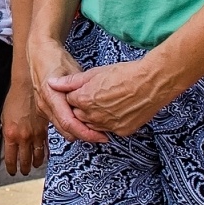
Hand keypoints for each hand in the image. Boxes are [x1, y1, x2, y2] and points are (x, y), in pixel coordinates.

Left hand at [0, 82, 48, 174]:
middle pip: (24, 160)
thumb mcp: (4, 119)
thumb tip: (9, 145)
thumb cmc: (14, 100)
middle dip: (24, 168)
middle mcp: (24, 137)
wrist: (27, 87)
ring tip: (34, 167)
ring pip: (37, 156)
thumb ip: (7, 133)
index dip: (11, 167)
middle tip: (23, 171)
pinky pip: (45, 147)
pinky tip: (44, 158)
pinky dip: (45, 154)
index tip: (12, 171)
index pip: (11, 158)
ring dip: (35, 164)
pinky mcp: (45, 130)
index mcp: (10, 134)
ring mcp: (35, 135)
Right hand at [28, 36, 104, 143]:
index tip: (101, 136)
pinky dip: (72, 126)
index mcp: (51, 95)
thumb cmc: (56, 58)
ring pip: (62, 129)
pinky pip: (59, 123)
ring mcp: (42, 108)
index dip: (86, 133)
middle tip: (102, 136)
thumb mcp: (73, 71)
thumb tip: (95, 104)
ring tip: (95, 130)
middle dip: (84, 136)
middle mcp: (44, 105)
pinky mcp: (44, 109)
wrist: (39, 52)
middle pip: (66, 130)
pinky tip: (83, 121)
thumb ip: (81, 89)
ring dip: (78, 132)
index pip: (69, 122)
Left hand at [53, 57, 173, 137]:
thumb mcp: (94, 73)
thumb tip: (51, 83)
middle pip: (78, 114)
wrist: (152, 83)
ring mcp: (108, 125)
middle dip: (81, 106)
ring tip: (106, 101)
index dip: (76, 93)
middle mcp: (93, 116)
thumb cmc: (124, 74)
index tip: (85, 88)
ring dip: (94, 116)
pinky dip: (109, 122)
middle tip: (96, 95)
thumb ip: (71, 81)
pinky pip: (109, 129)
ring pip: (92, 124)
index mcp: (83, 100)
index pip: (69, 101)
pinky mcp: (121, 131)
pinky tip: (116, 110)